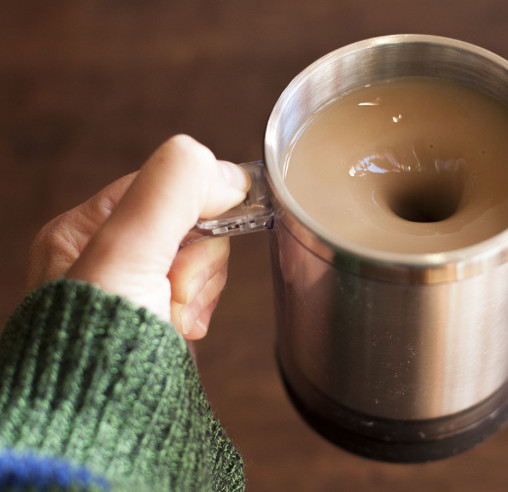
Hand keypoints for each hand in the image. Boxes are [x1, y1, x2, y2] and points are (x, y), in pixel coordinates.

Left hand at [26, 135, 249, 338]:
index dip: (193, 205)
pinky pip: (200, 288)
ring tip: (176, 316)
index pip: (162, 183)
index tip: (201, 238)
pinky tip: (182, 329)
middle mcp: (107, 253)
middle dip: (195, 262)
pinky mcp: (159, 311)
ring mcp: (136, 285)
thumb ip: (172, 191)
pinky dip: (200, 308)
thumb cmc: (96, 349)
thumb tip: (227, 172)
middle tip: (174, 292)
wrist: (106, 427)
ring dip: (200, 288)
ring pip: (200, 255)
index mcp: (84, 229)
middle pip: (188, 222)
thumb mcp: (127, 252)